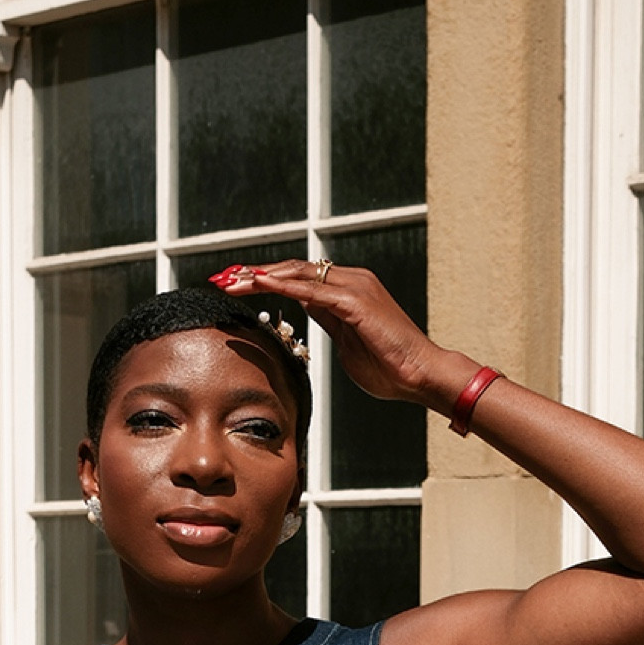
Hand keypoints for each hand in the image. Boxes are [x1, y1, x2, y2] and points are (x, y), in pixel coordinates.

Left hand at [212, 259, 472, 410]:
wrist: (420, 374)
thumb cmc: (389, 366)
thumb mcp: (346, 342)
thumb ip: (327, 322)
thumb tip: (307, 311)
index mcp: (347, 289)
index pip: (299, 278)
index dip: (266, 279)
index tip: (236, 284)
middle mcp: (350, 280)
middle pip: (293, 270)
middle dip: (255, 272)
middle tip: (223, 277)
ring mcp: (354, 287)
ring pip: (298, 275)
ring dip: (262, 276)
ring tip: (232, 280)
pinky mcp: (355, 302)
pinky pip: (312, 290)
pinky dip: (284, 286)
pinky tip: (260, 284)